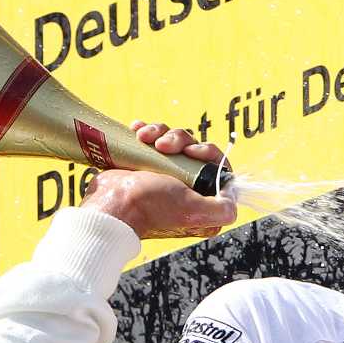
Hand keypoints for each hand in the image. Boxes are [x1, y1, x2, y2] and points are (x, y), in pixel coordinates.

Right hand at [80, 121, 236, 239]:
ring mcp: (165, 176)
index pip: (219, 167)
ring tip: (146, 140)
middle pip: (196, 149)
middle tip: (165, 147)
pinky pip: (154, 138)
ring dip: (161, 133)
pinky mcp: (146, 165)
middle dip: (181, 141)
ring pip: (175, 140)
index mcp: (203, 203)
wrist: (111, 203)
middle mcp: (187, 189)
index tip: (192, 152)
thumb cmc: (150, 208)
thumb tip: (232, 194)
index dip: (208, 153)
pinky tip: (138, 133)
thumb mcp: (194, 211)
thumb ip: (222, 209)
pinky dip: (147, 131)